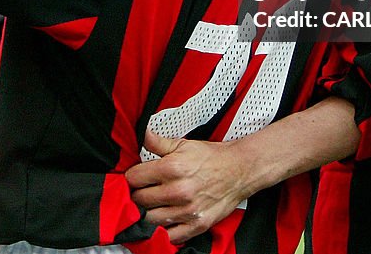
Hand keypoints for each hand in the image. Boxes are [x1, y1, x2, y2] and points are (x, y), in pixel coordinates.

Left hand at [126, 131, 248, 243]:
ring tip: (153, 205)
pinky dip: (165, 231)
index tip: (135, 177)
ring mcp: (187, 210)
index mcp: (172, 168)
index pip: (134, 178)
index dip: (131, 177)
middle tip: (143, 191)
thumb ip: (158, 142)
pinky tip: (165, 220)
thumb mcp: (183, 144)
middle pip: (139, 200)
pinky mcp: (197, 225)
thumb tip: (142, 135)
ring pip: (150, 219)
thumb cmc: (212, 158)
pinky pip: (171, 236)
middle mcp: (178, 191)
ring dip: (148, 213)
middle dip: (138, 194)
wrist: (239, 170)